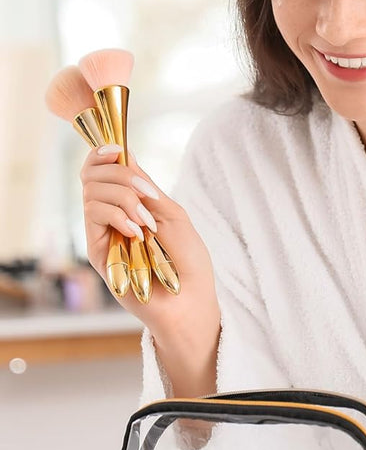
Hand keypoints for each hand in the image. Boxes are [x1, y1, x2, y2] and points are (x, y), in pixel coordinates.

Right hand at [80, 143, 219, 357]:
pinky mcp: (98, 251)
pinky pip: (93, 215)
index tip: (117, 148)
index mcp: (132, 204)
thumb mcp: (173, 215)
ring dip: (124, 198)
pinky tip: (136, 231)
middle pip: (92, 175)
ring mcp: (103, 232)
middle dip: (119, 174)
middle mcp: (113, 215)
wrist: (188, 301)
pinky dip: (117, 215)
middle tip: (144, 194)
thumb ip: (147, 188)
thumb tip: (126, 154)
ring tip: (147, 223)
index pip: (104, 170)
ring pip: (92, 192)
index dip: (103, 153)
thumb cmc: (187, 261)